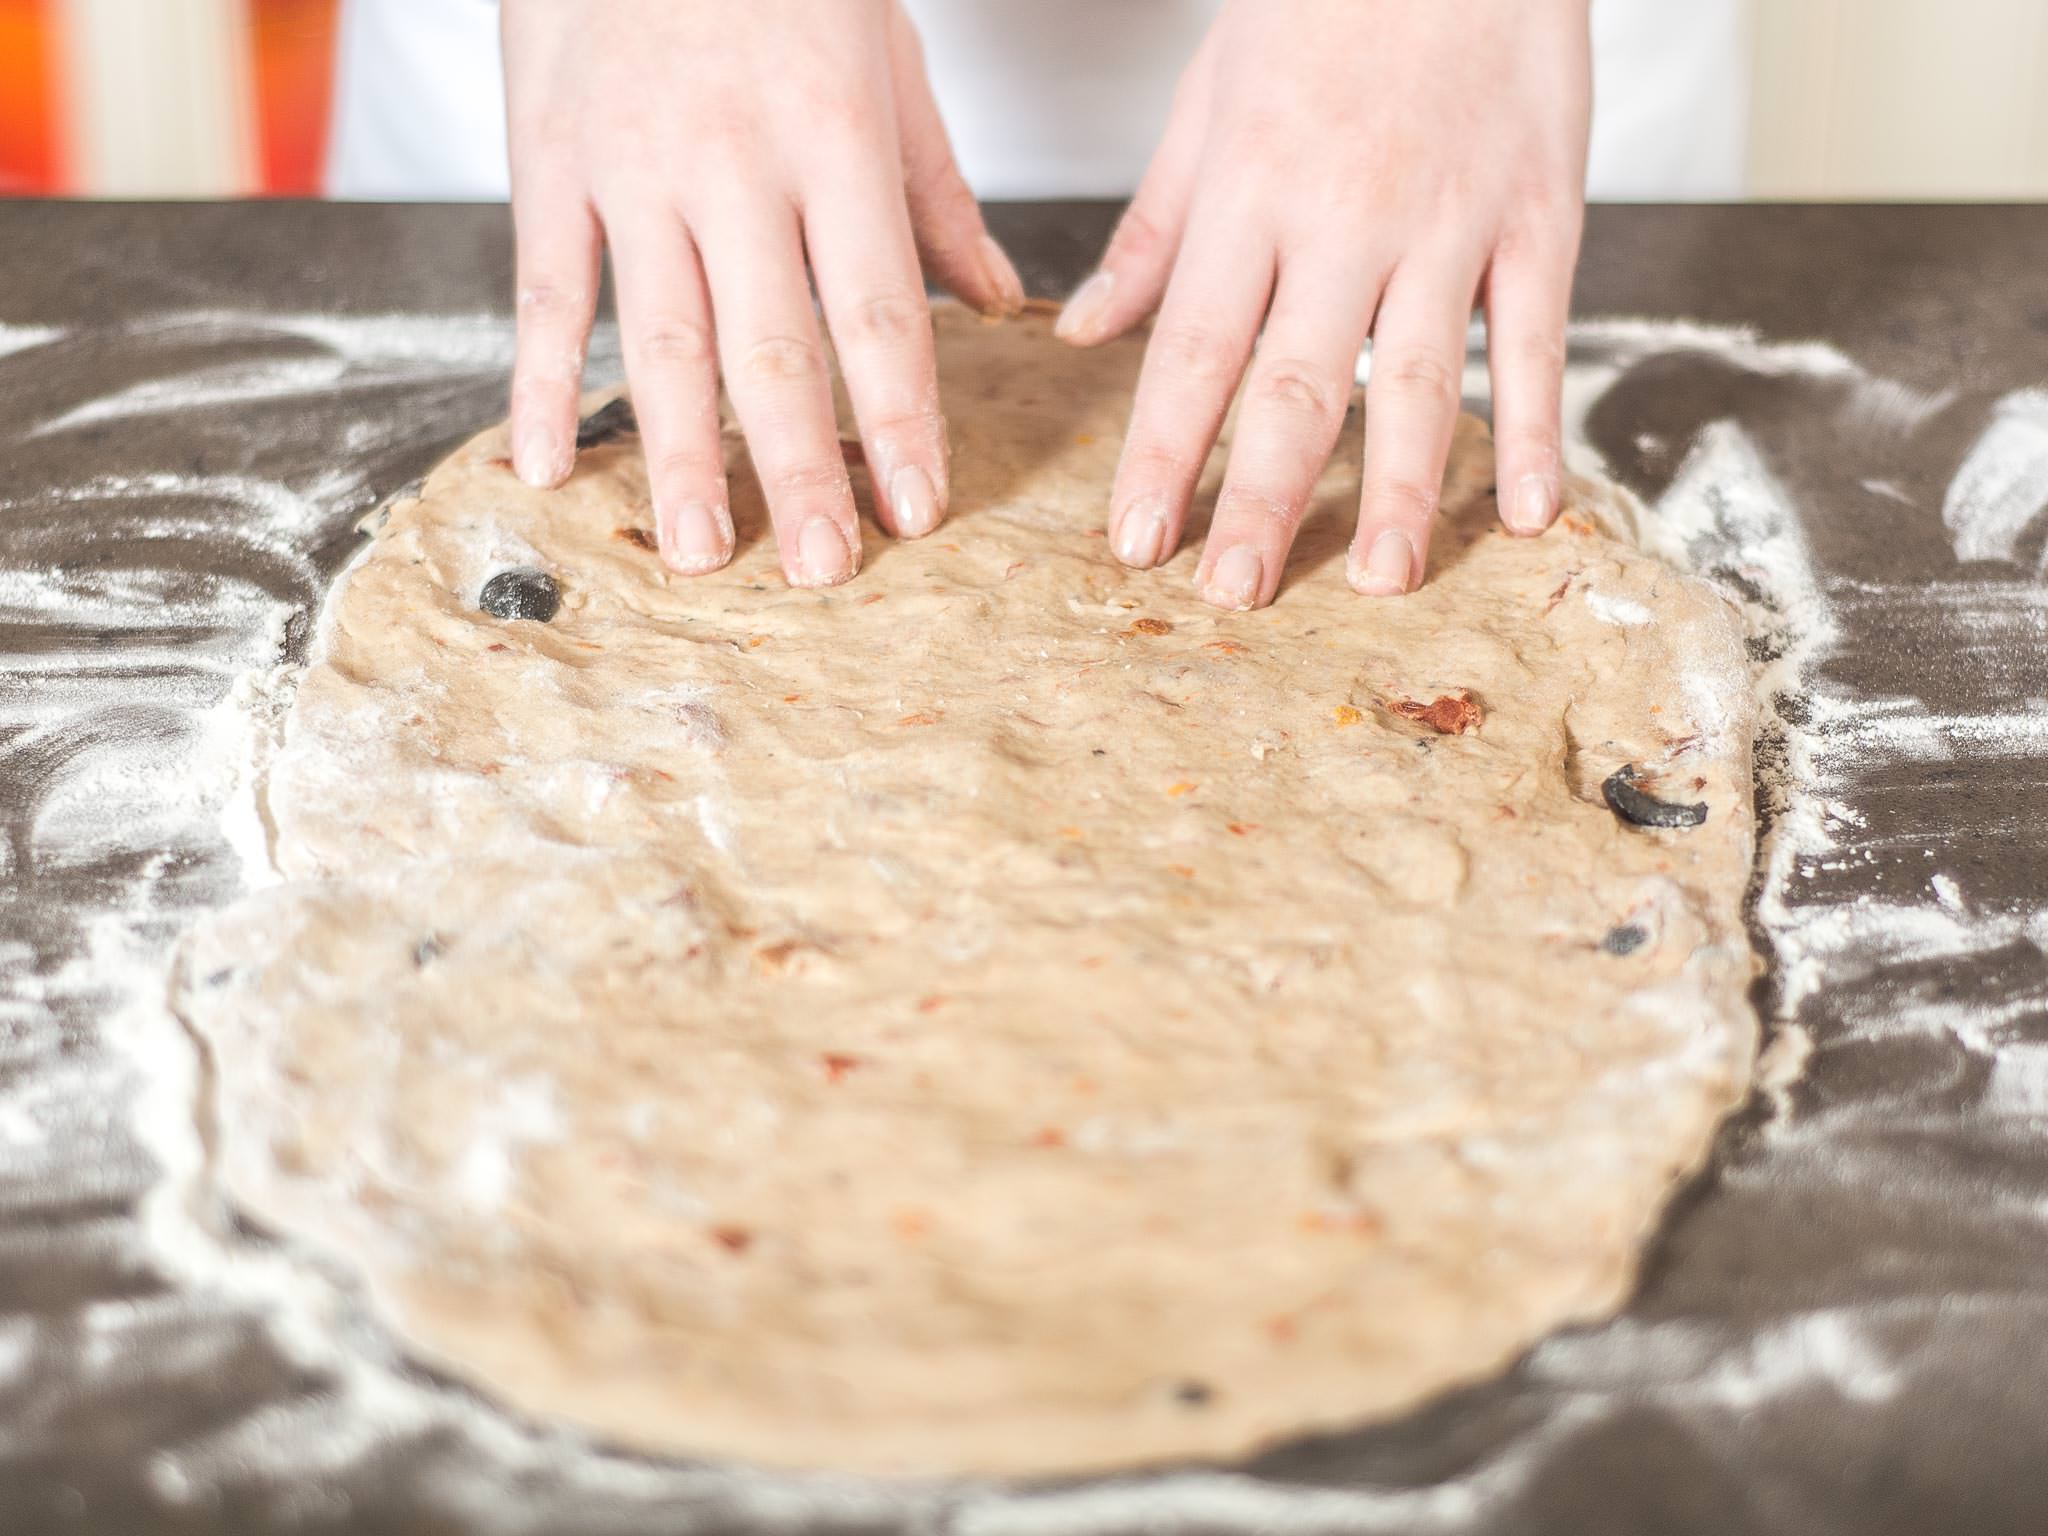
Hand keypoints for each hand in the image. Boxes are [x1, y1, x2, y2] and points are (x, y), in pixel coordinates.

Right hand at [502, 0, 1023, 585]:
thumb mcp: (885, 55)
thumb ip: (935, 190)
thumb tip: (996, 304)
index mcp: (836, 138)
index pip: (881, 312)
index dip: (903, 421)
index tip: (921, 510)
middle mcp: (735, 164)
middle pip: (775, 347)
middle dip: (803, 468)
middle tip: (820, 570)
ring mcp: (634, 168)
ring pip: (662, 338)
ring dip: (680, 458)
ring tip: (699, 553)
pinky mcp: (550, 161)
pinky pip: (547, 291)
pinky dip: (543, 382)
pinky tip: (547, 466)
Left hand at [1057, 0, 1590, 608]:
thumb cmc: (1325, 3)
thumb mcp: (1212, 101)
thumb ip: (1155, 230)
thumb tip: (1086, 330)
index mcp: (1251, 194)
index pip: (1194, 348)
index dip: (1163, 452)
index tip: (1136, 542)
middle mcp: (1344, 219)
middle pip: (1295, 384)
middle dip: (1261, 499)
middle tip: (1235, 594)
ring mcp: (1449, 223)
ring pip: (1418, 378)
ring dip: (1400, 489)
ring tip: (1381, 581)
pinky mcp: (1540, 215)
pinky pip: (1533, 338)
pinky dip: (1535, 429)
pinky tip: (1527, 514)